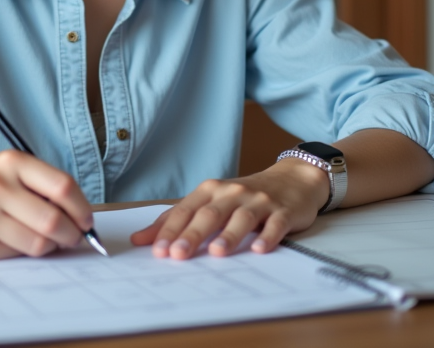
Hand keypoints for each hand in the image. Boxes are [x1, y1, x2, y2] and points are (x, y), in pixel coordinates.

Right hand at [0, 150, 93, 260]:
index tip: (87, 220)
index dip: (81, 208)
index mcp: (12, 162)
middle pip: (53, 219)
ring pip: (39, 243)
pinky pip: (19, 254)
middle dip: (72, 234)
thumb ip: (43, 186)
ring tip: (48, 240)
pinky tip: (19, 241)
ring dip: (52, 246)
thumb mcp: (10, 170)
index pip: (62, 186)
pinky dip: (28, 251)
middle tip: (74, 237)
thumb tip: (80, 217)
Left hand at [129, 159, 330, 259]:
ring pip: (242, 217)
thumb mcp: (211, 201)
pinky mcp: (283, 211)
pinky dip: (268, 236)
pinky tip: (260, 249)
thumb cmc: (244, 196)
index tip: (157, 250)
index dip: (170, 229)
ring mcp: (259, 201)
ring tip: (216, 252)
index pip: (186, 210)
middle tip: (177, 254)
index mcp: (211, 190)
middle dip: (192, 234)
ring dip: (229, 235)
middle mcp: (233, 193)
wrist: (293, 179)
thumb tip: (140, 239)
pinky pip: (275, 224)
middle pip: (210, 214)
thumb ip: (178, 219)